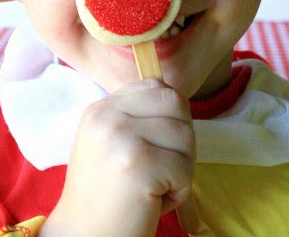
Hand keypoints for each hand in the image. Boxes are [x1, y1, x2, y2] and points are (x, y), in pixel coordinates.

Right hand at [41, 78, 195, 236]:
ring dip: (181, 168)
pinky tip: (154, 201)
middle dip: (182, 137)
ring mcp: (122, 138)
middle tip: (163, 166)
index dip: (170, 114)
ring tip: (154, 186)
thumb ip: (136, 116)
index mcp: (102, 108)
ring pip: (186, 136)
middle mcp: (108, 116)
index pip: (155, 86)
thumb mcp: (110, 142)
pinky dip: (179, 192)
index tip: (157, 142)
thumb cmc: (106, 194)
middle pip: (176, 104)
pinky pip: (185, 169)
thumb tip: (176, 99)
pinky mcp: (139, 166)